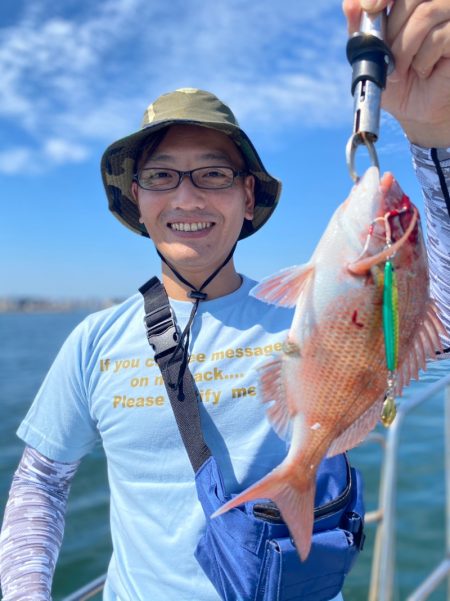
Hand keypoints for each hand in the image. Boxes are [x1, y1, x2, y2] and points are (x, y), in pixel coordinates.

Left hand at [343, 0, 449, 147]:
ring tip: (400, 69)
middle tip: (387, 54)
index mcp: (414, 3)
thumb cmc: (396, 81)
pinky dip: (422, 59)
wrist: (417, 110)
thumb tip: (350, 3)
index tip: (370, 8)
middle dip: (393, 27)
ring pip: (425, 14)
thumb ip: (360, 29)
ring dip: (404, 48)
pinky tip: (422, 70)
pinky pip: (439, 36)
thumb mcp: (371, 56)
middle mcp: (436, 4)